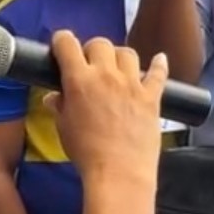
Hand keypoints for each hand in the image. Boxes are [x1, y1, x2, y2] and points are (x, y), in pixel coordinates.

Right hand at [44, 31, 169, 188]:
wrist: (118, 173)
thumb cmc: (87, 153)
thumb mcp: (64, 129)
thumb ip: (59, 107)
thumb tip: (54, 98)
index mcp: (79, 80)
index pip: (67, 44)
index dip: (62, 41)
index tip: (62, 46)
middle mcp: (106, 75)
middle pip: (100, 43)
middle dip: (92, 50)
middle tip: (89, 64)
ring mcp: (132, 84)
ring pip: (127, 53)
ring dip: (119, 57)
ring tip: (116, 68)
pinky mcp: (152, 96)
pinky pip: (158, 72)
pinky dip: (159, 64)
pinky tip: (159, 59)